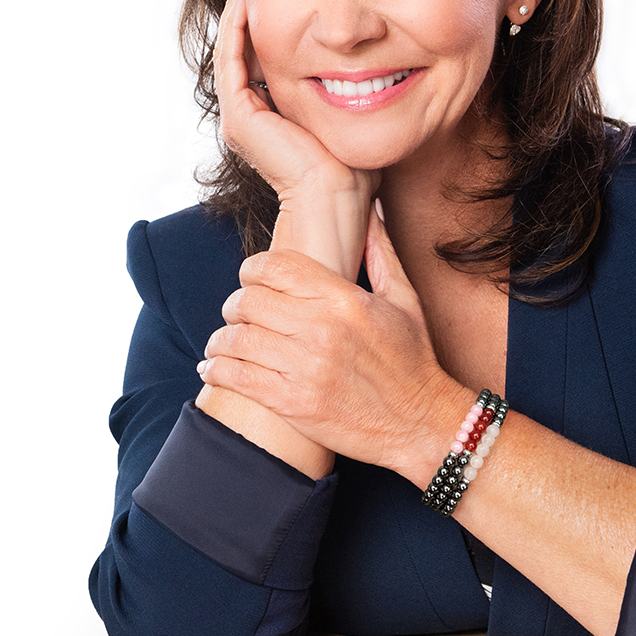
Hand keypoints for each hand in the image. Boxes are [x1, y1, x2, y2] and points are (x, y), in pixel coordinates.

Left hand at [198, 204, 467, 475]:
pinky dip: (216, 370)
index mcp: (344, 299)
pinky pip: (237, 377)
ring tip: (220, 343)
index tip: (249, 278)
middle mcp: (321, 330)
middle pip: (249, 301)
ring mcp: (305, 368)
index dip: (252, 269)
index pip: (276, 267)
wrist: (423, 425)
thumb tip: (370, 211)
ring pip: (237, 339)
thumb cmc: (414, 361)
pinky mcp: (293, 403)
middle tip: (236, 313)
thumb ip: (381, 252)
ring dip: (220, 340)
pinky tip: (213, 369)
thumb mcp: (405, 300)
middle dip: (234, 305)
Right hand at [215, 0, 377, 278]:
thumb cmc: (357, 168)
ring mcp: (241, 120)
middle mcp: (250, 119)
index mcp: (272, 120)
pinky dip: (236, 30)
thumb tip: (375, 62)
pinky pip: (232, 63)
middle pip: (244, 54)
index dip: (270, 25)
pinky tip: (244, 0)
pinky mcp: (240, 119)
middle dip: (250, 14)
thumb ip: (351, 91)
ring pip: (232, 54)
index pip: (264, 61)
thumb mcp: (354, 114)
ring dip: (237, 16)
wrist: (339, 199)